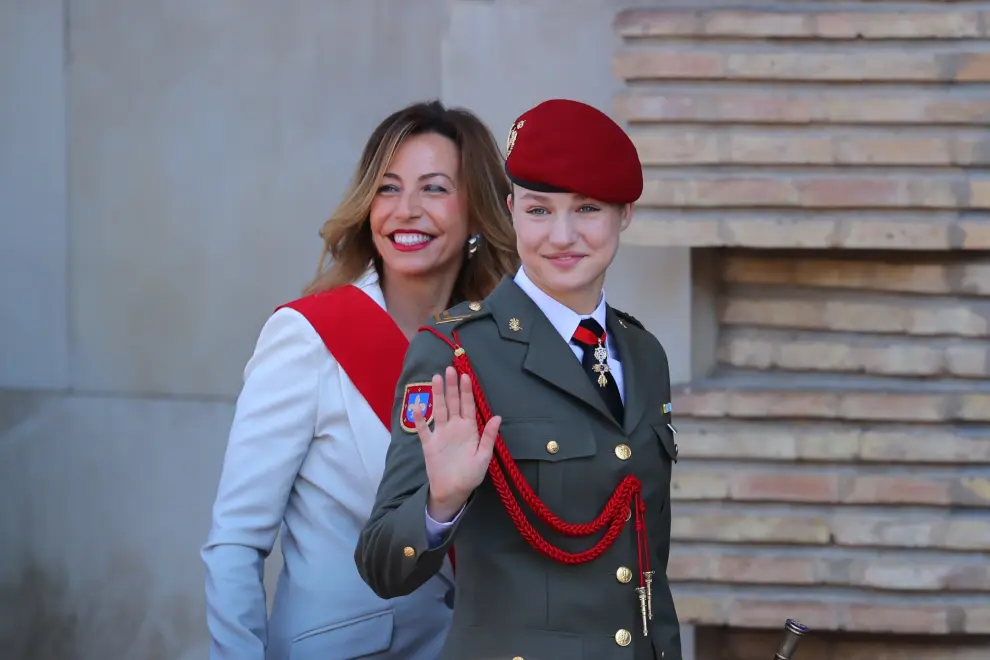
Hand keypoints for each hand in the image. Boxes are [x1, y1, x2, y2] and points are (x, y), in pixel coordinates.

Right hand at [415, 366, 500, 522]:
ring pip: (439, 410)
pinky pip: (423, 429)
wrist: (452, 491)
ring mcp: (440, 434)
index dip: (467, 391)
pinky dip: (420, 418)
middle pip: (452, 403)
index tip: (466, 376)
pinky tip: (418, 406)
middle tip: (449, 369)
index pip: (468, 406)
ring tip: (436, 379)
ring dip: (437, 395)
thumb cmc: (470, 475)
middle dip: (451, 386)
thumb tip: (498, 417)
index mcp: (469, 430)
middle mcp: (454, 427)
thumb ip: (488, 437)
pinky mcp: (429, 444)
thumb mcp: (483, 457)